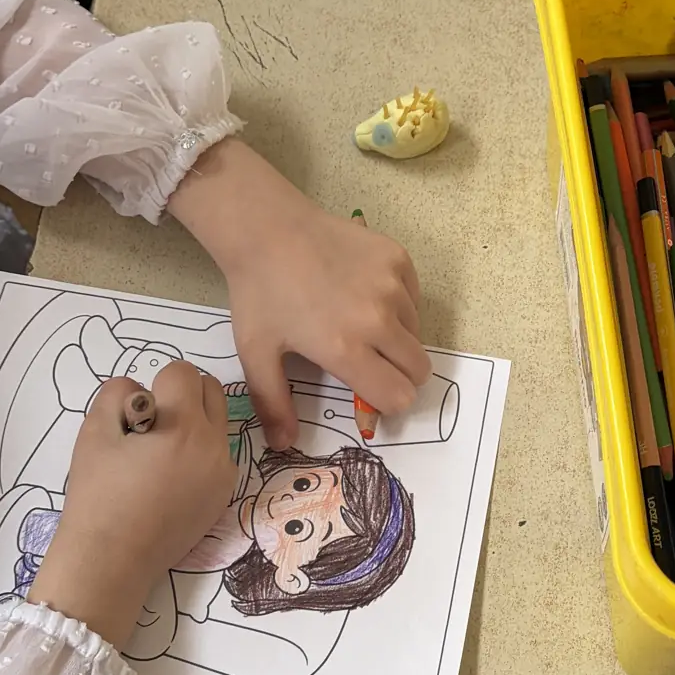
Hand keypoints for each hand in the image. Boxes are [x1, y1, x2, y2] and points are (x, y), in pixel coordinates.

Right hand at [28, 364, 234, 647]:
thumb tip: (140, 390)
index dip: (155, 385)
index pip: (183, 372)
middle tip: (151, 426)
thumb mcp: (94, 432)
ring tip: (161, 452)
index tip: (137, 415)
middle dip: (182, 395)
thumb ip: (117, 394)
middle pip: (211, 390)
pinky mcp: (224, 494)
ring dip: (195, 421)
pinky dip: (200, 452)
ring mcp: (224, 471)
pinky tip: (171, 478)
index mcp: (184, 426)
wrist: (112, 560)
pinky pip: (219, 453)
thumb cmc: (98, 495)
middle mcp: (215, 445)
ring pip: (218, 421)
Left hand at [165, 140, 430, 443]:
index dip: (387, 403)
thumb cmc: (259, 293)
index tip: (370, 393)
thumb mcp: (256, 353)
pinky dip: (399, 305)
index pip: (398, 396)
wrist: (267, 228)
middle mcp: (378, 319)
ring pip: (416, 333)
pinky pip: (414, 298)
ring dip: (397, 339)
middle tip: (371, 363)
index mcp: (345, 348)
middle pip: (418, 369)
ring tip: (361, 323)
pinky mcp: (399, 259)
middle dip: (399, 376)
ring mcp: (392, 286)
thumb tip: (283, 446)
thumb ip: (273, 403)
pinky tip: (365, 294)